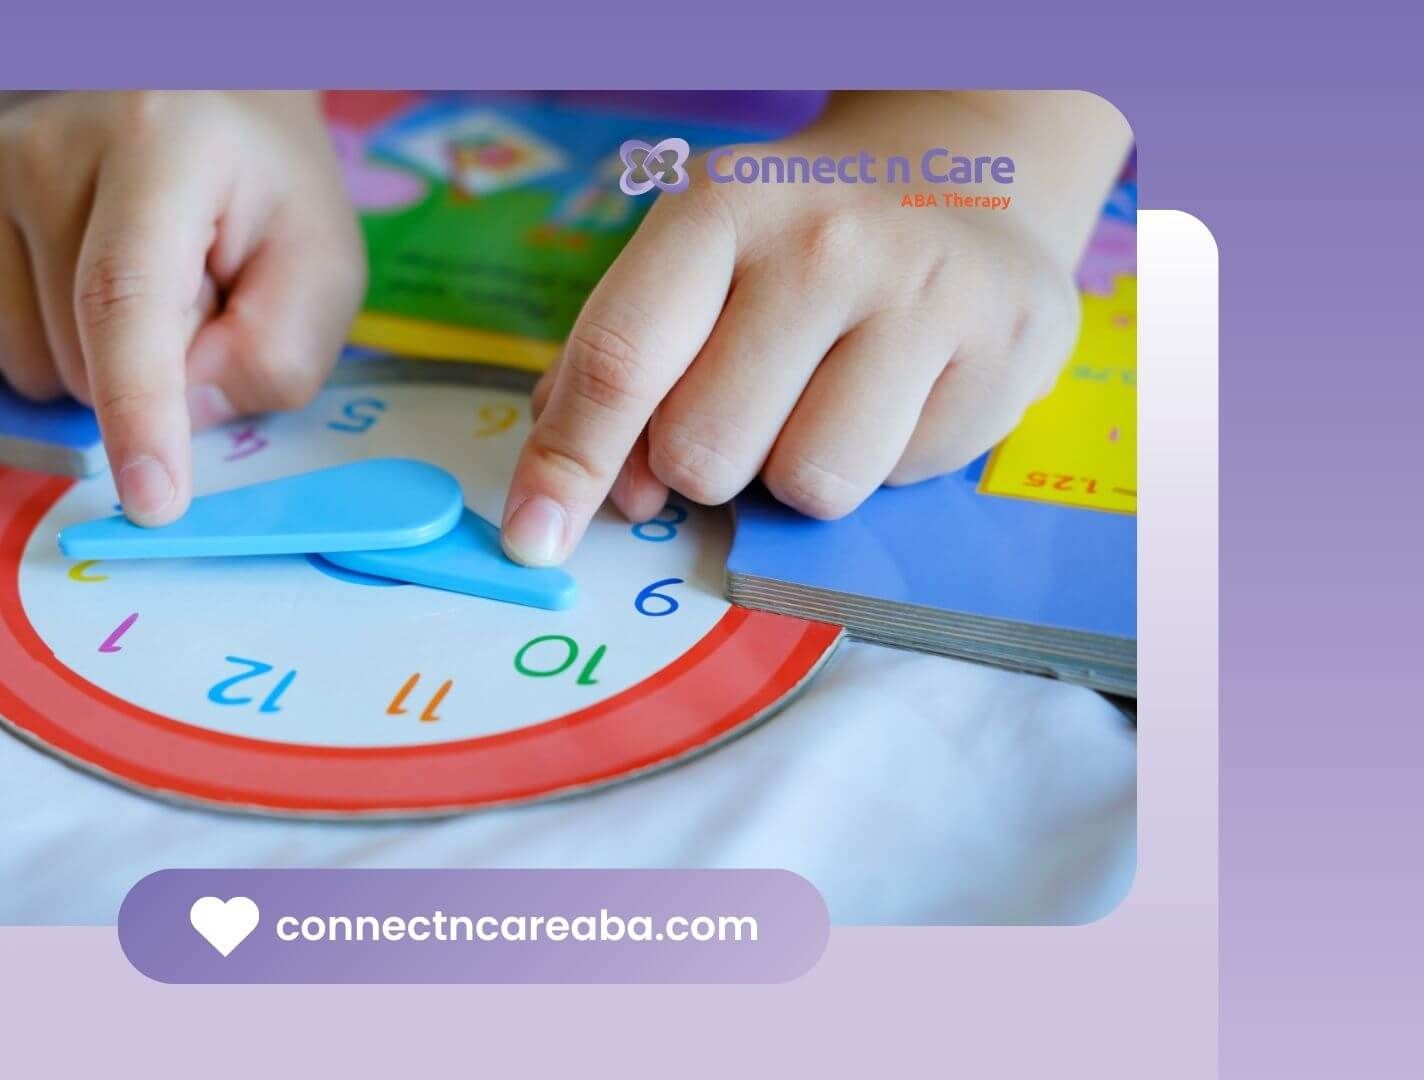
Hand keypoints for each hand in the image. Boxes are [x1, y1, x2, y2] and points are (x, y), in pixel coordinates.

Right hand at [0, 91, 364, 523]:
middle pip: (82, 360)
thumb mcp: (320, 268)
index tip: (152, 501)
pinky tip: (78, 283)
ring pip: (27, 369)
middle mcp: (47, 149)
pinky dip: (43, 348)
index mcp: (159, 146)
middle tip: (196, 296)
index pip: (126, 298)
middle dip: (151, 378)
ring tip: (142, 282)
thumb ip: (276, 353)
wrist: (198, 103)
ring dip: (93, 367)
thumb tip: (180, 418)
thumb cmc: (262, 194)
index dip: (138, 410)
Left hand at [501, 93, 1127, 565]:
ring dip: (799, 472)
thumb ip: (613, 372)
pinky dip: (888, 458)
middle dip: (707, 461)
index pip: (622, 359)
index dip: (570, 463)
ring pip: (812, 486)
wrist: (962, 175)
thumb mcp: (686, 265)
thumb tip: (598, 497)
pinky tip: (903, 386)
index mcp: (720, 208)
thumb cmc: (790, 244)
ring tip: (828, 395)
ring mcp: (928, 292)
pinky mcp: (1011, 348)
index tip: (535, 539)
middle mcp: (826, 241)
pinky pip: (904, 479)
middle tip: (748, 402)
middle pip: (707, 451)